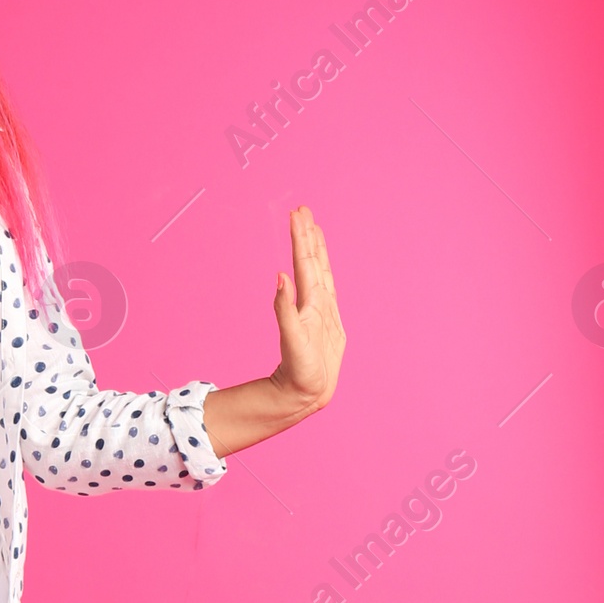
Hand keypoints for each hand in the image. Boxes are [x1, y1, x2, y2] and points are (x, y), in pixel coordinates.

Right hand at [270, 205, 344, 415]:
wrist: (313, 392)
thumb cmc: (305, 371)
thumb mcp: (294, 342)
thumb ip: (285, 310)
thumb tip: (280, 276)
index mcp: (317, 305)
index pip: (308, 264)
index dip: (302, 239)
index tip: (297, 215)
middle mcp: (322, 304)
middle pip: (314, 263)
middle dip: (307, 236)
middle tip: (302, 210)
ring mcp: (323, 310)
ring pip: (319, 272)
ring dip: (314, 249)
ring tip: (310, 227)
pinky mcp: (320, 319)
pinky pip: (318, 287)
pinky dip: (313, 271)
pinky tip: (309, 264)